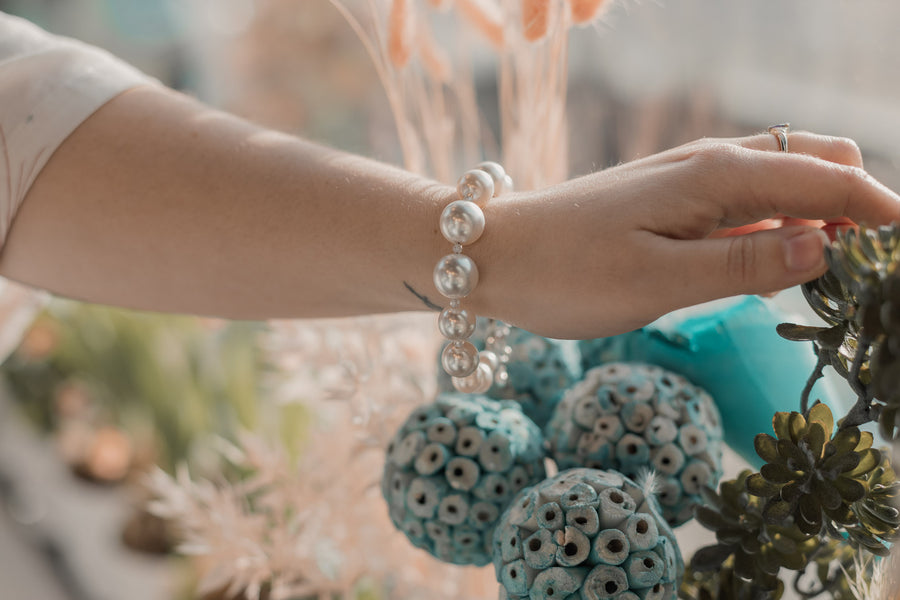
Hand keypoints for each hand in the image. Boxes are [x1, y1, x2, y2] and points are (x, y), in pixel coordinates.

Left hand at [471, 132, 899, 338]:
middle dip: (853, 205)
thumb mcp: (659, 281)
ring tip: (834, 270)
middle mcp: (710, 165)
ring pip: (780, 180)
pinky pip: (744, 201)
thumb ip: (744, 265)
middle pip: (813, 164)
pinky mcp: (671, 201)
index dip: (877, 212)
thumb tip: (825, 246)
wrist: (495, 254)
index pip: (826, 180)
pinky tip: (775, 261)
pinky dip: (776, 223)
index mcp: (717, 176)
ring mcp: (689, 180)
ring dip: (817, 214)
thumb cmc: (569, 273)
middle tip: (865, 269)